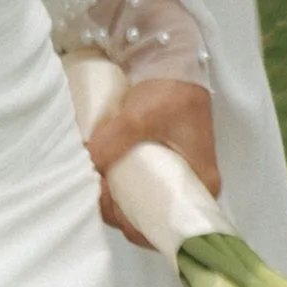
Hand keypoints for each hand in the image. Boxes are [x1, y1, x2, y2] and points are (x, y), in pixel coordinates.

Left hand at [85, 79, 220, 248]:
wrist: (173, 58)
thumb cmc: (169, 90)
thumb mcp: (139, 118)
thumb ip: (110, 144)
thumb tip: (84, 168)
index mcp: (202, 184)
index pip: (169, 228)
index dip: (135, 225)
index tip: (110, 203)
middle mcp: (192, 187)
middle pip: (151, 218)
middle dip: (120, 212)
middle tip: (97, 189)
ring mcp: (177, 177)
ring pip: (142, 203)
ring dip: (117, 199)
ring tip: (96, 181)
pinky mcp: (163, 165)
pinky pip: (139, 187)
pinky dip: (119, 186)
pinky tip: (102, 178)